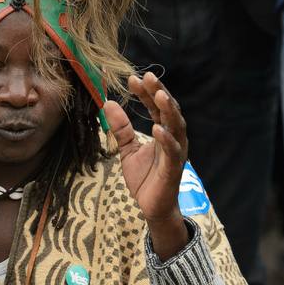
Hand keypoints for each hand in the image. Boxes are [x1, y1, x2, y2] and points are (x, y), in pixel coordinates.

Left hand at [104, 72, 188, 259]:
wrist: (151, 207)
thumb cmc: (145, 178)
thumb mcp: (127, 150)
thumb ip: (120, 128)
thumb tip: (107, 103)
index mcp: (163, 132)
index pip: (155, 107)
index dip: (146, 93)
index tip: (132, 79)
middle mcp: (173, 138)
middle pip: (168, 111)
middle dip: (159, 93)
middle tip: (148, 77)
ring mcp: (175, 152)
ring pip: (176, 126)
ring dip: (168, 110)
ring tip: (159, 95)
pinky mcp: (174, 168)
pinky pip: (172, 151)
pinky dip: (166, 139)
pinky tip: (158, 129)